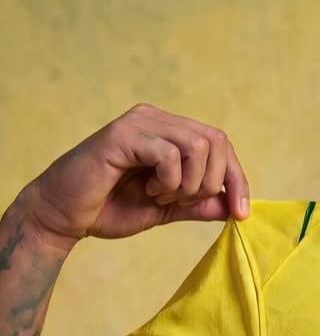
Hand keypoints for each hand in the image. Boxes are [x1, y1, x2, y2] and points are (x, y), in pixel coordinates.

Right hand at [20, 102, 249, 249]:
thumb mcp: (167, 208)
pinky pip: (170, 153)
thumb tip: (237, 206)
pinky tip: (147, 189)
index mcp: (170, 130)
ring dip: (188, 182)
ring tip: (160, 194)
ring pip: (198, 145)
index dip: (236, 179)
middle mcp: (157, 118)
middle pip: (217, 141)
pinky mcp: (123, 134)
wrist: (62, 217)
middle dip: (210, 182)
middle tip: (180, 200)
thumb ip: (200, 203)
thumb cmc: (110, 208)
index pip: (221, 144)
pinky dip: (169, 180)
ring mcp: (140, 122)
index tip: (241, 214)